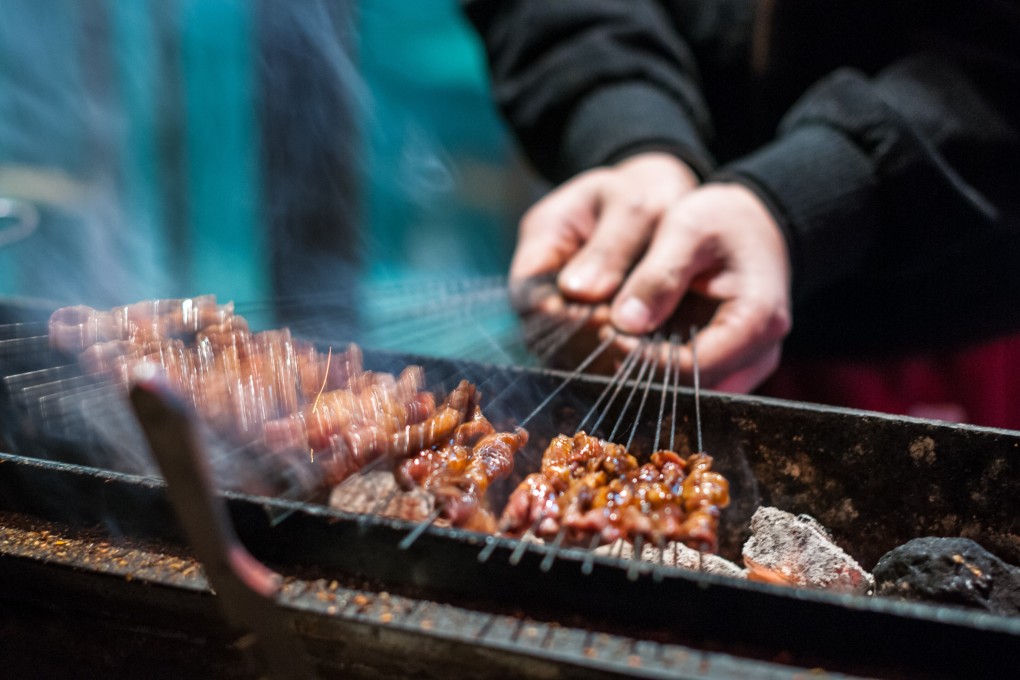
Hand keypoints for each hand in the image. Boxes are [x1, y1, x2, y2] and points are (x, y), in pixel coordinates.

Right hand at [509, 153, 697, 367]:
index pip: (528, 294)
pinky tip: (638, 366)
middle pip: (539, 330)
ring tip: (633, 362)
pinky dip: (611, 361)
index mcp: (542, 239)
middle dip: (578, 345)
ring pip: (562, 348)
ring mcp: (561, 304)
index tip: (604, 323)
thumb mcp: (633, 207)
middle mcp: (543, 279)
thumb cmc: (647, 194)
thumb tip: (580, 294)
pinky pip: (589, 352)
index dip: (558, 317)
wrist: (664, 201)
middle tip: (623, 349)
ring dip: (595, 359)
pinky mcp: (587, 325)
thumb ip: (610, 248)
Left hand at [609, 182, 791, 392]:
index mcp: (756, 319)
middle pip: (692, 389)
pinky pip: (697, 382)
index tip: (606, 330)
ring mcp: (752, 363)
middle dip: (645, 370)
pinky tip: (639, 343)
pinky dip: (665, 369)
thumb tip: (625, 324)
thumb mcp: (687, 229)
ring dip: (652, 374)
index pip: (690, 367)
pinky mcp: (736, 365)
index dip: (642, 357)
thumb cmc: (722, 219)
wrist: (755, 224)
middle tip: (607, 337)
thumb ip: (659, 274)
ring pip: (693, 392)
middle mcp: (761, 352)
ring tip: (620, 339)